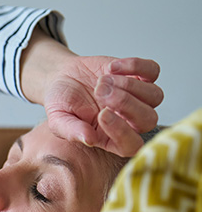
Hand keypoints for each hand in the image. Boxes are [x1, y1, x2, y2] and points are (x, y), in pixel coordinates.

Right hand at [22, 28, 162, 156]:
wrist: (63, 77)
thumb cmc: (62, 102)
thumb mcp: (57, 119)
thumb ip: (71, 130)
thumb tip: (88, 139)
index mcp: (110, 138)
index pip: (130, 145)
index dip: (122, 131)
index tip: (102, 114)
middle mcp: (129, 121)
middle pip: (148, 120)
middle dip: (126, 103)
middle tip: (100, 91)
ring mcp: (138, 98)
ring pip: (154, 96)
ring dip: (129, 85)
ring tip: (102, 79)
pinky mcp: (140, 76)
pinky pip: (152, 71)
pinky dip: (135, 66)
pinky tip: (111, 67)